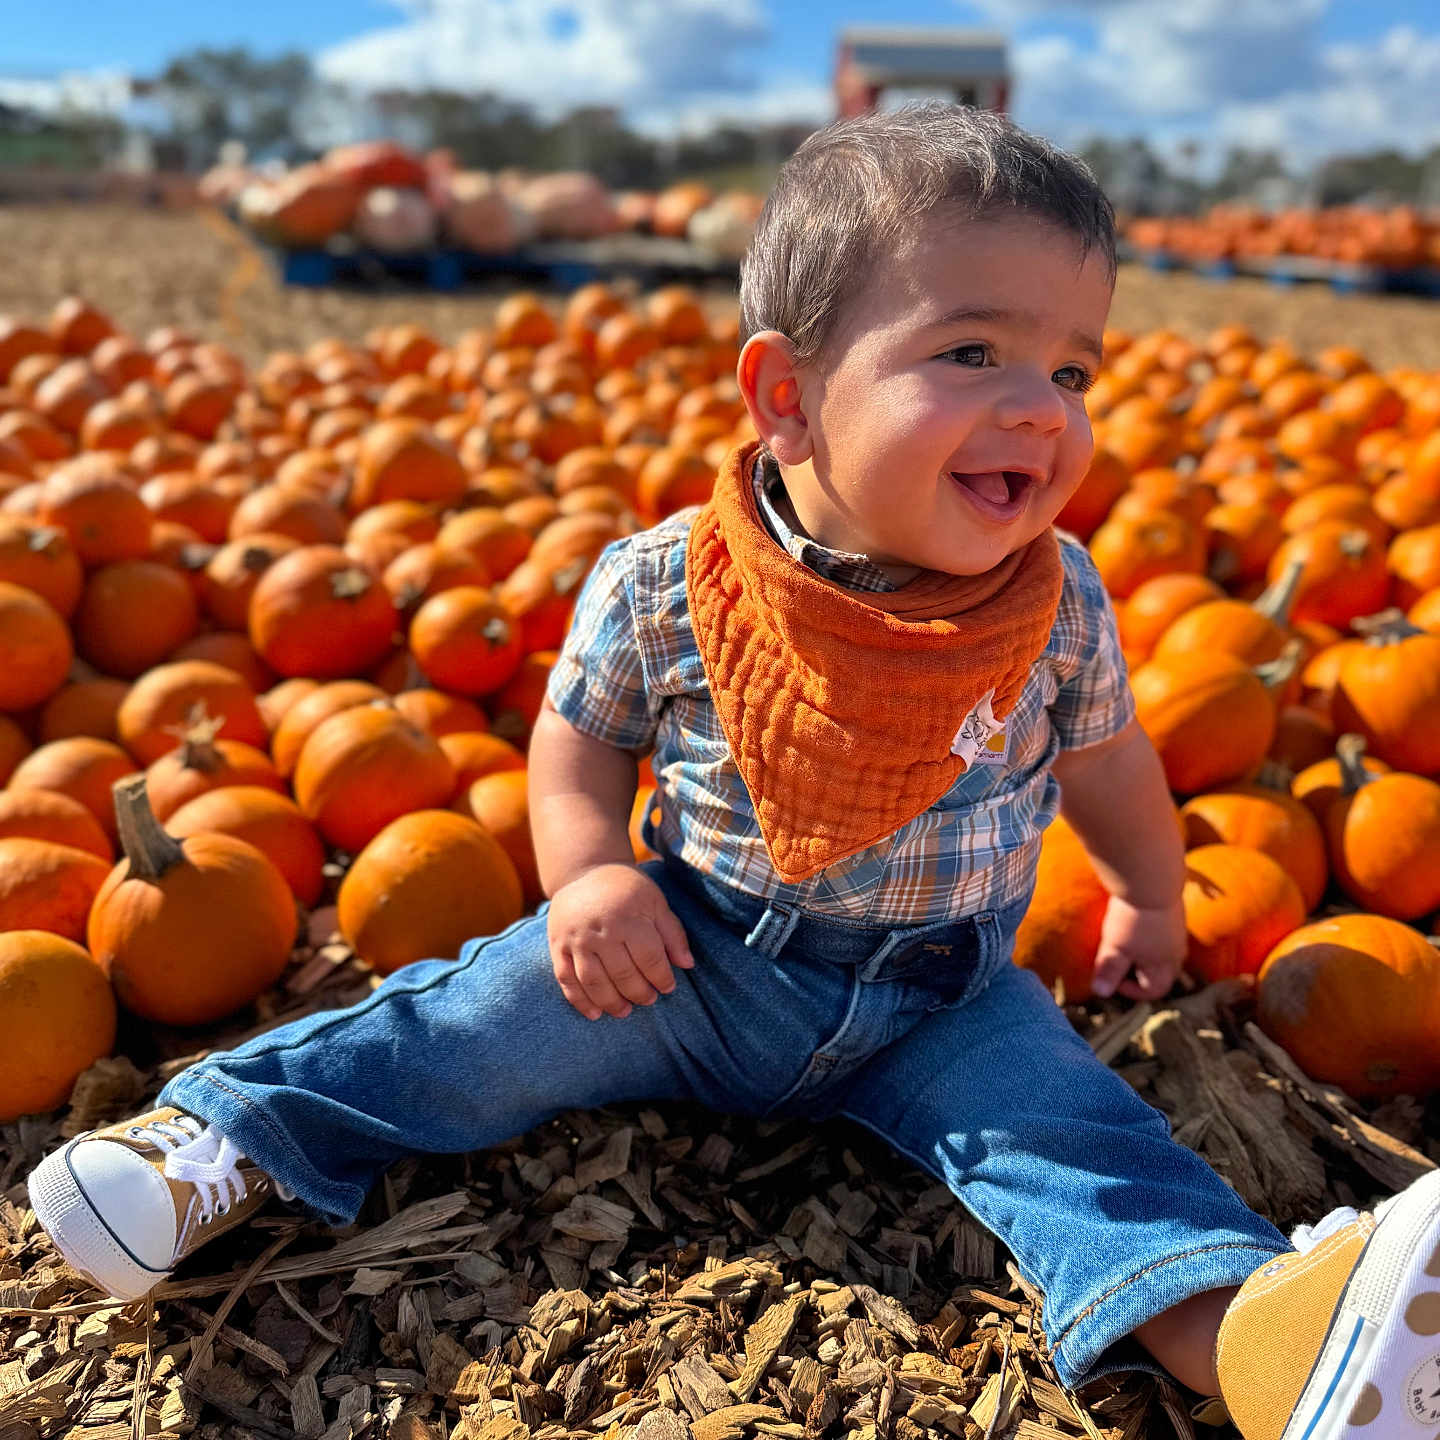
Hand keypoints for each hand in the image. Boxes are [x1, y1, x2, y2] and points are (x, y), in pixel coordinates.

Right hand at [546, 864, 694, 1019]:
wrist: (584, 870)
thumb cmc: (626, 888)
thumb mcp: (655, 902)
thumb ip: (672, 933)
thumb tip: (688, 965)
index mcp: (629, 918)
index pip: (649, 958)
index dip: (662, 977)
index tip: (668, 987)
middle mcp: (601, 931)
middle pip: (622, 974)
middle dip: (639, 993)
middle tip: (649, 1000)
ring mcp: (576, 940)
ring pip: (594, 982)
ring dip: (611, 1003)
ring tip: (625, 1012)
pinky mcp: (557, 946)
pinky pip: (566, 979)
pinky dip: (579, 1001)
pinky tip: (594, 1014)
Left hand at [1090, 894, 1185, 1001]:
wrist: (1152, 881)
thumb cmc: (1133, 920)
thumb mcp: (1115, 948)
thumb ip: (1109, 970)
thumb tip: (1100, 993)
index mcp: (1165, 965)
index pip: (1156, 990)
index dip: (1133, 991)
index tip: (1113, 978)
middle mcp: (1177, 951)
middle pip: (1165, 973)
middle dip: (1142, 974)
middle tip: (1120, 963)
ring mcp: (1178, 929)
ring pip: (1165, 951)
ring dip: (1146, 953)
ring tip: (1125, 943)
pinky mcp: (1174, 910)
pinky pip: (1164, 932)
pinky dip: (1150, 936)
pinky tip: (1135, 922)